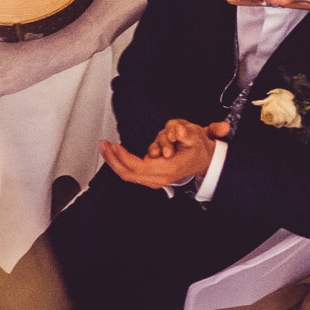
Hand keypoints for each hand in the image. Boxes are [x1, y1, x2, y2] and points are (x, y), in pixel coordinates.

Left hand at [100, 119, 230, 189]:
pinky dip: (122, 164)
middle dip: (112, 160)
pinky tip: (116, 154)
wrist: (206, 161)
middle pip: (128, 174)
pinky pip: (132, 173)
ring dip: (115, 161)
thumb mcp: (195, 136)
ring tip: (108, 147)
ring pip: (128, 175)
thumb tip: (175, 130)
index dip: (124, 157)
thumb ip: (184, 132)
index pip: (138, 166)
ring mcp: (155, 179)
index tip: (114, 146)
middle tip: (103, 146)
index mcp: (167, 169)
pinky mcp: (152, 176)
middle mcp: (159, 177)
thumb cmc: (199, 150)